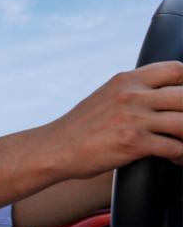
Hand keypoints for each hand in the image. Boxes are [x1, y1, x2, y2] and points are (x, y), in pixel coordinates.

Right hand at [46, 60, 182, 179]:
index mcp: (126, 79)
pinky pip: (176, 148)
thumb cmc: (83, 126)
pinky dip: (180, 156)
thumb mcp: (108, 96)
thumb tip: (165, 94)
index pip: (175, 69)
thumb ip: (134, 91)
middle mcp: (131, 95)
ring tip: (182, 143)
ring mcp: (133, 118)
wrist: (57, 147)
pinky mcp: (134, 142)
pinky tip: (173, 157)